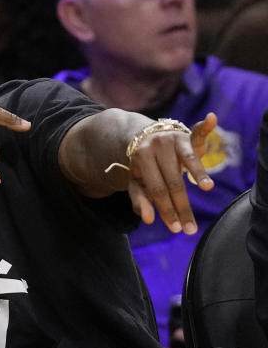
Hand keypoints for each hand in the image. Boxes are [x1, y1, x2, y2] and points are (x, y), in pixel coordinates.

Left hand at [127, 113, 216, 233]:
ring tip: (207, 188)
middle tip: (190, 228)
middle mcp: (155, 147)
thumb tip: (148, 220)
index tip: (176, 228)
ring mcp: (171, 139)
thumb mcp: (136, 182)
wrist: (144, 138)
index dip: (166, 209)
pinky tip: (212, 118)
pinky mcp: (186, 134)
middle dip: (182, 206)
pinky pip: (197, 131)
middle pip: (173, 181)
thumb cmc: (143, 167)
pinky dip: (205, 126)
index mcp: (140, 159)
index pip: (156, 189)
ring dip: (199, 174)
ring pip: (188, 160)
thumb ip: (140, 199)